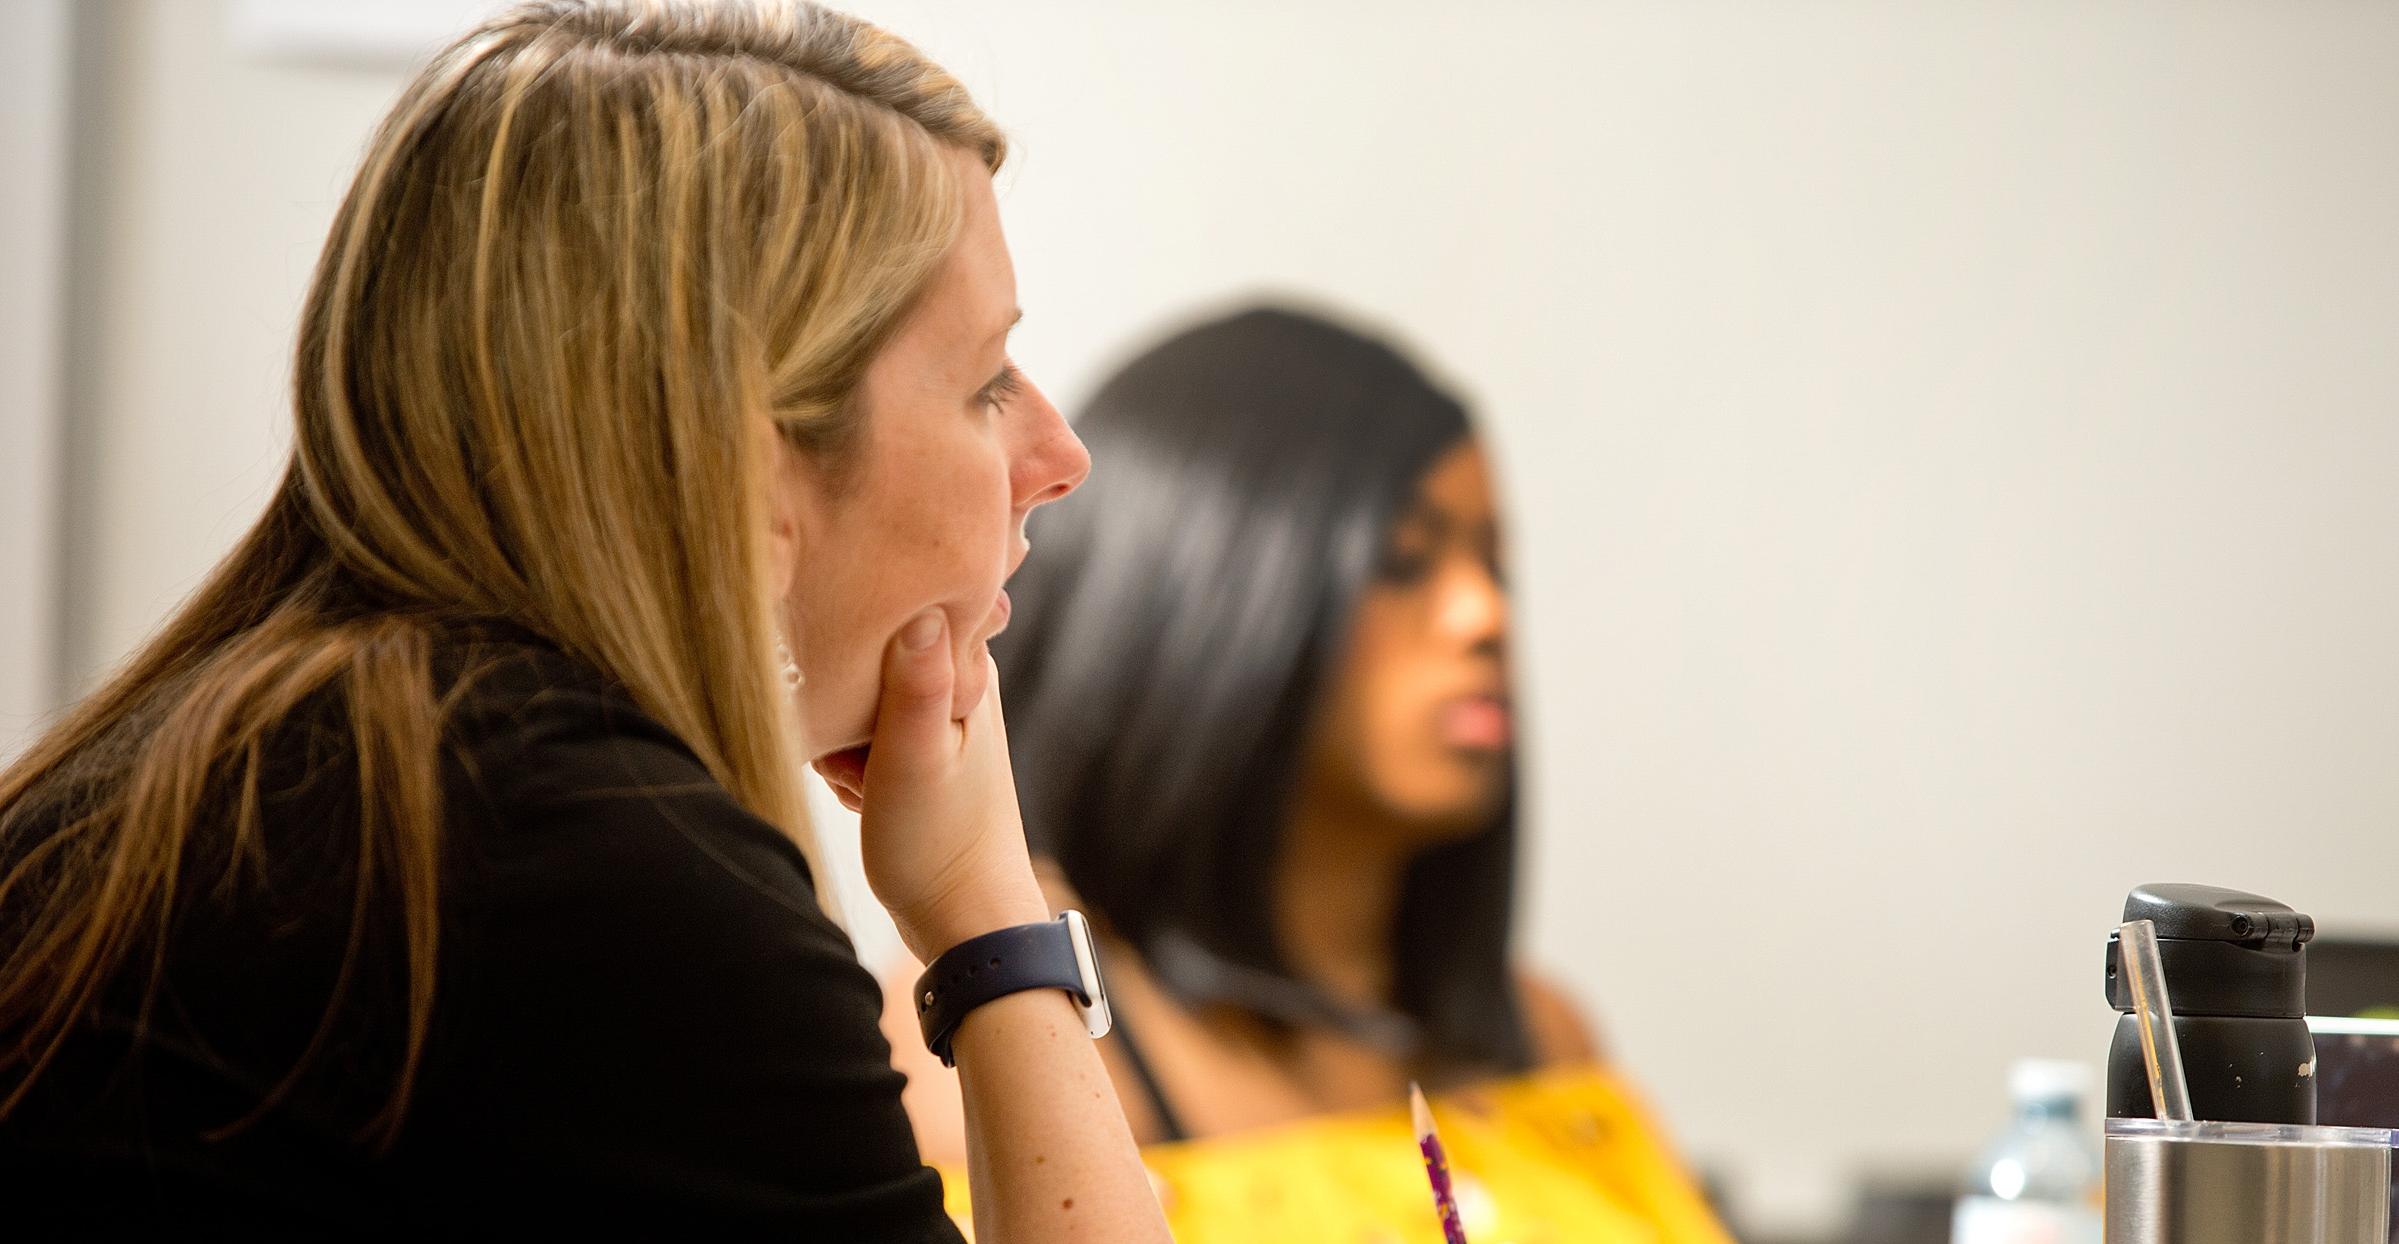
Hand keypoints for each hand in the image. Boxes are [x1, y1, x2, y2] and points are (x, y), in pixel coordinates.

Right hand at [814, 611, 1047, 961]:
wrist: (962, 918)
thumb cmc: (939, 843)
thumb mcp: (915, 756)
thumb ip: (916, 682)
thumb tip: (922, 607)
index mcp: (967, 671)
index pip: (902, 609)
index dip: (860, 642)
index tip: (845, 686)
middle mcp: (958, 686)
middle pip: (872, 658)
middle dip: (844, 702)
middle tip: (852, 756)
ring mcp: (938, 723)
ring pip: (860, 702)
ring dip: (844, 742)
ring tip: (860, 783)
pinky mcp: (919, 757)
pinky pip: (864, 739)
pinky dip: (852, 766)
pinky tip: (861, 797)